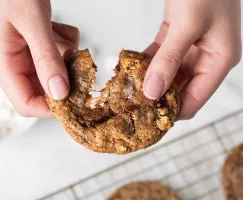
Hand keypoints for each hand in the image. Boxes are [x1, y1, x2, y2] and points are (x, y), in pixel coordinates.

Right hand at [0, 0, 79, 117]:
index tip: (74, 100)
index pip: (27, 104)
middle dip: (64, 74)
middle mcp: (18, 64)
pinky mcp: (41, 48)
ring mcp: (31, 56)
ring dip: (65, 54)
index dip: (50, 108)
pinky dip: (66, 43)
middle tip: (70, 57)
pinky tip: (58, 28)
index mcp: (6, 64)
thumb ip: (45, 56)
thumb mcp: (31, 20)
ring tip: (57, 32)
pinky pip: (61, 55)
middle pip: (47, 89)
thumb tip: (59, 92)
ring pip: (58, 71)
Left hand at [143, 0, 240, 119]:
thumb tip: (153, 91)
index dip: (173, 111)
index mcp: (219, 61)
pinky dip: (147, 64)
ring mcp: (192, 50)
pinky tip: (132, 68)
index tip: (150, 118)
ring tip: (130, 89)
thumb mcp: (188, 25)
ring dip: (151, 81)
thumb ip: (169, 59)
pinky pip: (161, 58)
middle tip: (135, 105)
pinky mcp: (177, 40)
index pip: (195, 100)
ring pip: (169, 75)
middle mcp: (207, 60)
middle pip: (181, 90)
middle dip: (159, 97)